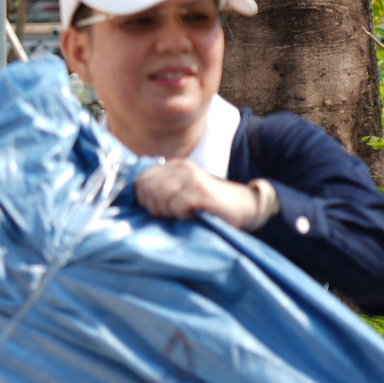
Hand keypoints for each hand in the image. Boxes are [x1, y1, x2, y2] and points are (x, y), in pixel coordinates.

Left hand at [134, 159, 266, 229]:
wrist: (246, 207)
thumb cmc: (209, 206)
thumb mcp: (181, 194)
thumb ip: (160, 191)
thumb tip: (136, 200)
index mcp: (173, 166)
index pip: (140, 180)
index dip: (143, 199)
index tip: (159, 210)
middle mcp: (181, 167)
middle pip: (146, 189)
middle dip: (154, 207)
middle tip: (172, 214)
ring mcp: (191, 178)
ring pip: (158, 196)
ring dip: (168, 212)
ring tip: (184, 214)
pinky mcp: (201, 190)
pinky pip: (177, 206)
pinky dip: (182, 215)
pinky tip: (194, 215)